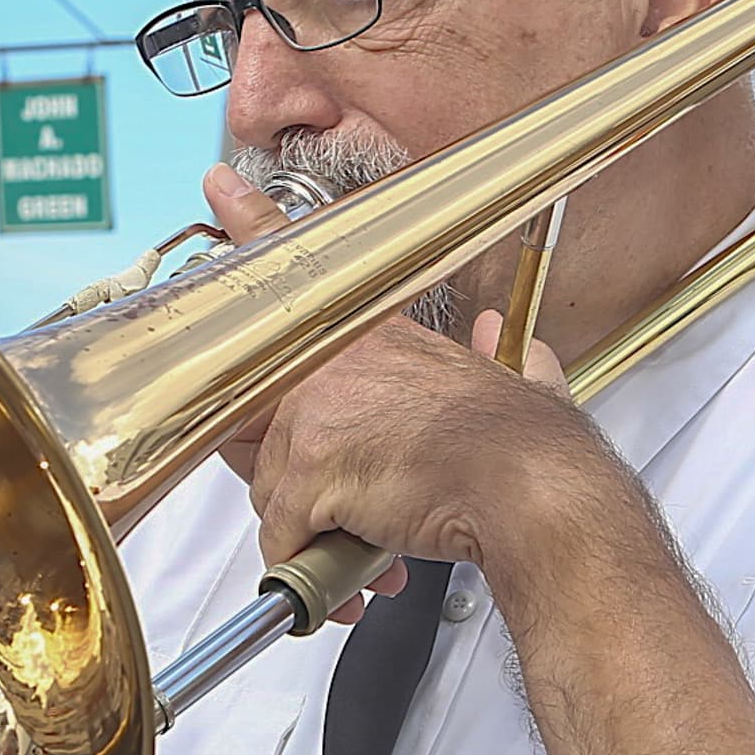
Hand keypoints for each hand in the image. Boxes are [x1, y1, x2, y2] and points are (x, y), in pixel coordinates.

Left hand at [203, 162, 618, 614]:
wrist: (535, 489)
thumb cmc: (524, 447)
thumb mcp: (511, 378)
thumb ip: (495, 355)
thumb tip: (514, 342)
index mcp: (374, 334)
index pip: (295, 258)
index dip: (247, 217)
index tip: (220, 182)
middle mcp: (334, 362)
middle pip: (262, 421)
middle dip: (294, 477)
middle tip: (341, 505)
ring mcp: (317, 411)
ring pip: (275, 488)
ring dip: (315, 533)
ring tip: (368, 547)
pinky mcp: (312, 468)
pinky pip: (286, 534)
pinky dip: (318, 568)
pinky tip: (357, 571)